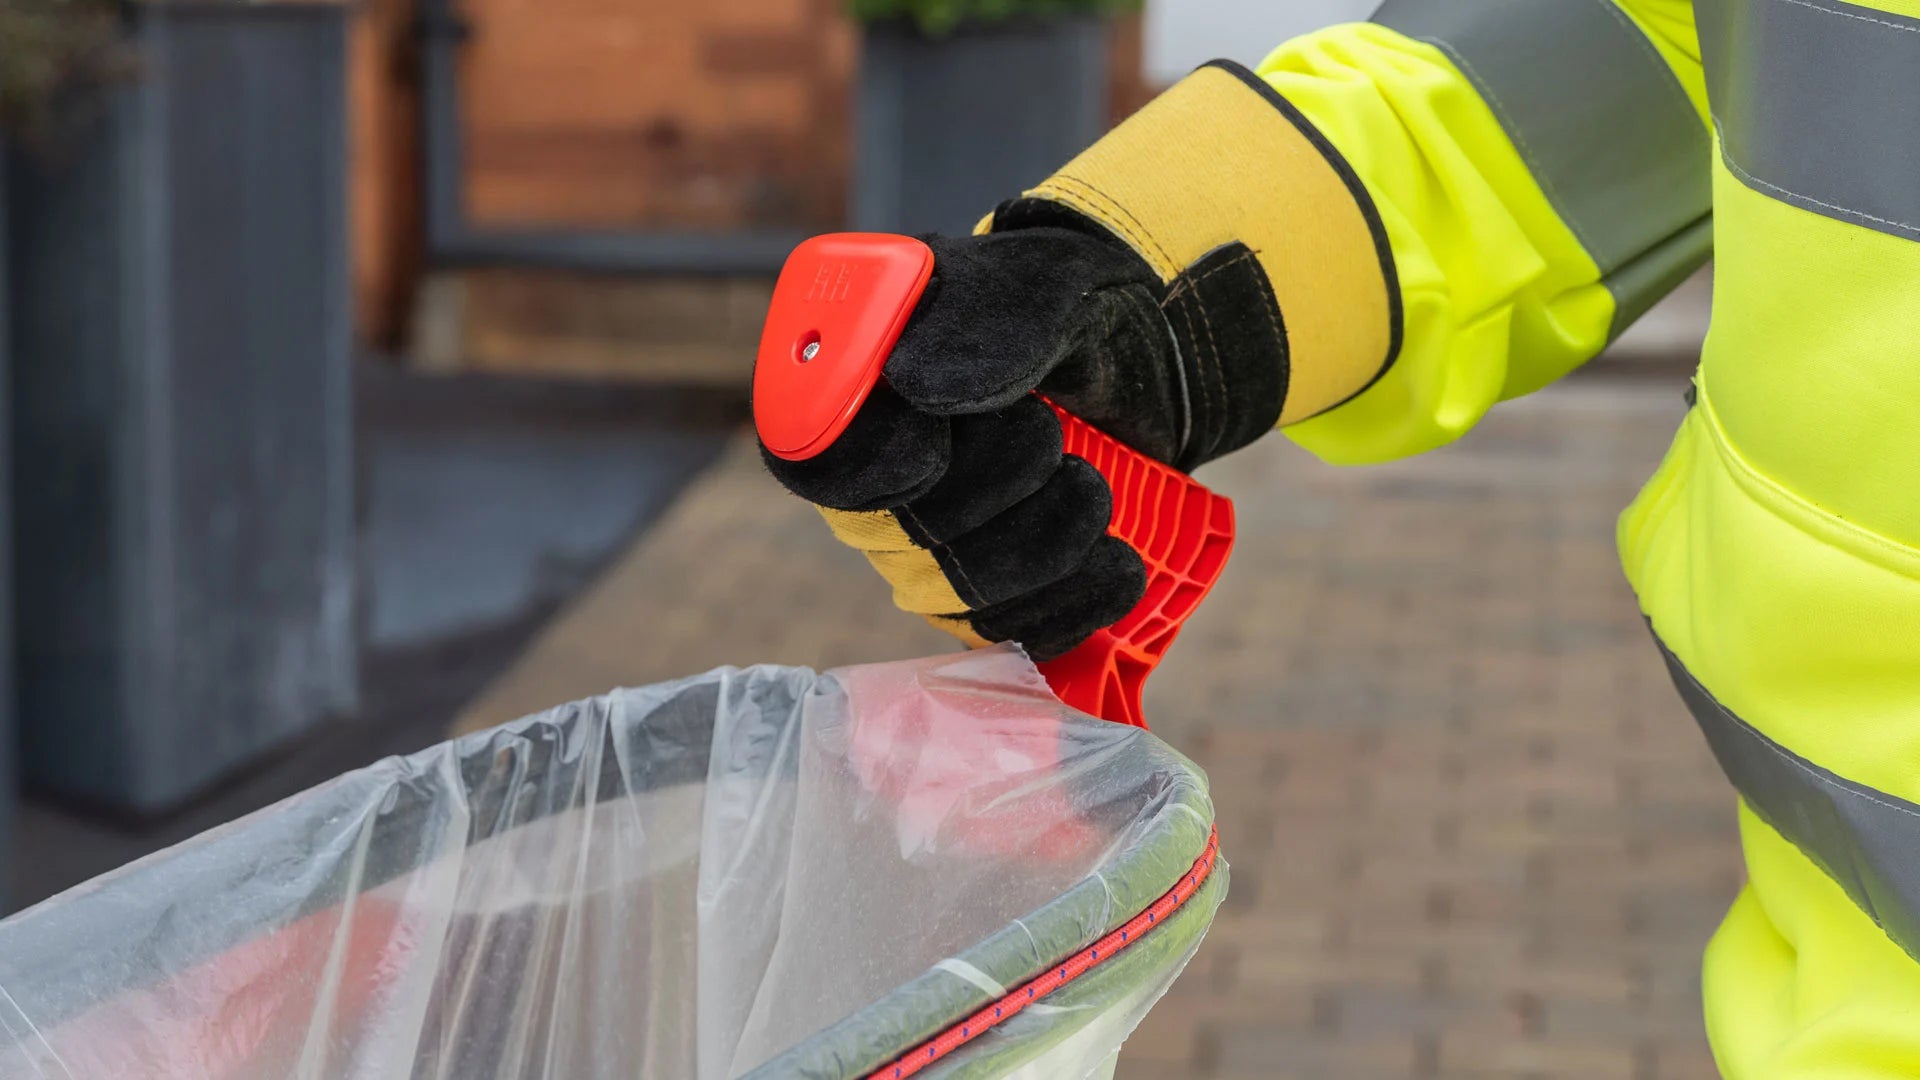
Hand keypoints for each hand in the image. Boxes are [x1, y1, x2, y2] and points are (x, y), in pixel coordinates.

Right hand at [757, 59, 1400, 658]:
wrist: (1140, 353)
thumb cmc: (1064, 304)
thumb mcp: (1040, 286)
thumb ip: (980, 323)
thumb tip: (910, 383)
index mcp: (854, 391)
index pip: (813, 459)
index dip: (867, 468)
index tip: (935, 448)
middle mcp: (875, 483)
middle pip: (902, 537)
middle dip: (994, 489)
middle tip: (1052, 434)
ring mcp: (928, 552)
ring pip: (961, 593)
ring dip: (1047, 544)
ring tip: (1097, 489)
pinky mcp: (987, 599)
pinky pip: (1013, 632)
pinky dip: (1075, 602)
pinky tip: (1120, 565)